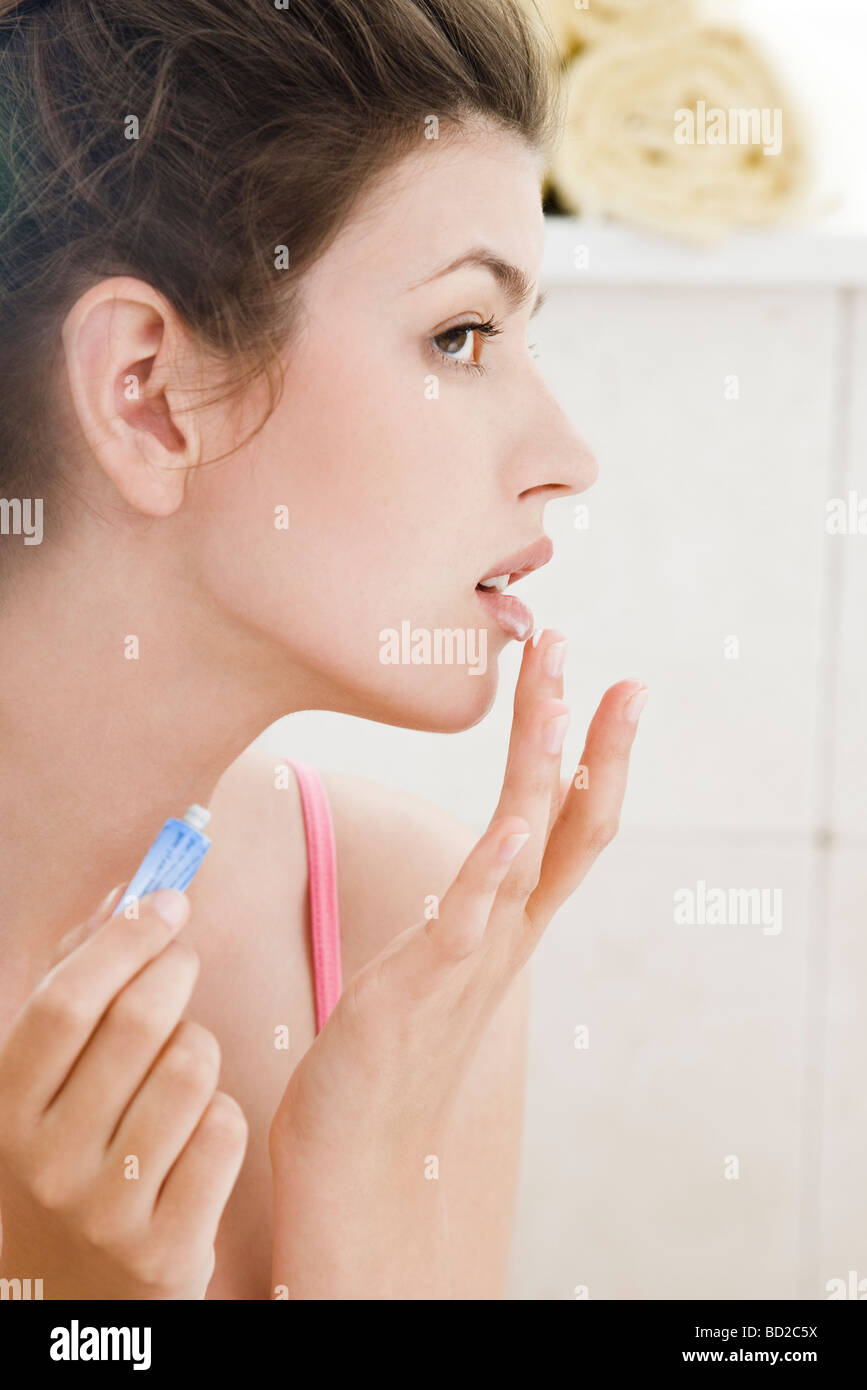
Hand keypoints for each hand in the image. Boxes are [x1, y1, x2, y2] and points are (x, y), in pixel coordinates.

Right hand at [0, 888, 247, 1299]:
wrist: (73, 1306)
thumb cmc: (68, 1163)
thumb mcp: (42, 1087)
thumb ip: (75, 984)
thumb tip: (125, 894)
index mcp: (4, 1111)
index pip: (63, 1003)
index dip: (122, 939)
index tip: (165, 900)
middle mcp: (45, 1162)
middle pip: (138, 1023)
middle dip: (175, 971)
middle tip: (182, 962)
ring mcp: (105, 1210)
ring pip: (192, 1069)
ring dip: (200, 1049)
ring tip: (183, 1067)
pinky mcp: (166, 1249)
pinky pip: (226, 1130)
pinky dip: (224, 1115)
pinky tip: (197, 1134)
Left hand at [269, 630, 646, 1297]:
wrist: (359, 1158)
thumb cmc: (386, 1056)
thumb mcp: (439, 962)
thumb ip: (467, 913)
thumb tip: (475, 871)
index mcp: (509, 923)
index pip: (569, 823)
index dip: (593, 753)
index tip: (604, 683)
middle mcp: (508, 933)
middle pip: (571, 820)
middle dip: (585, 735)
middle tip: (588, 653)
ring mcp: (476, 956)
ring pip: (530, 844)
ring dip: (546, 762)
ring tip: (559, 689)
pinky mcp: (428, 982)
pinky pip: (473, 913)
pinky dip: (499, 864)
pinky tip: (519, 819)